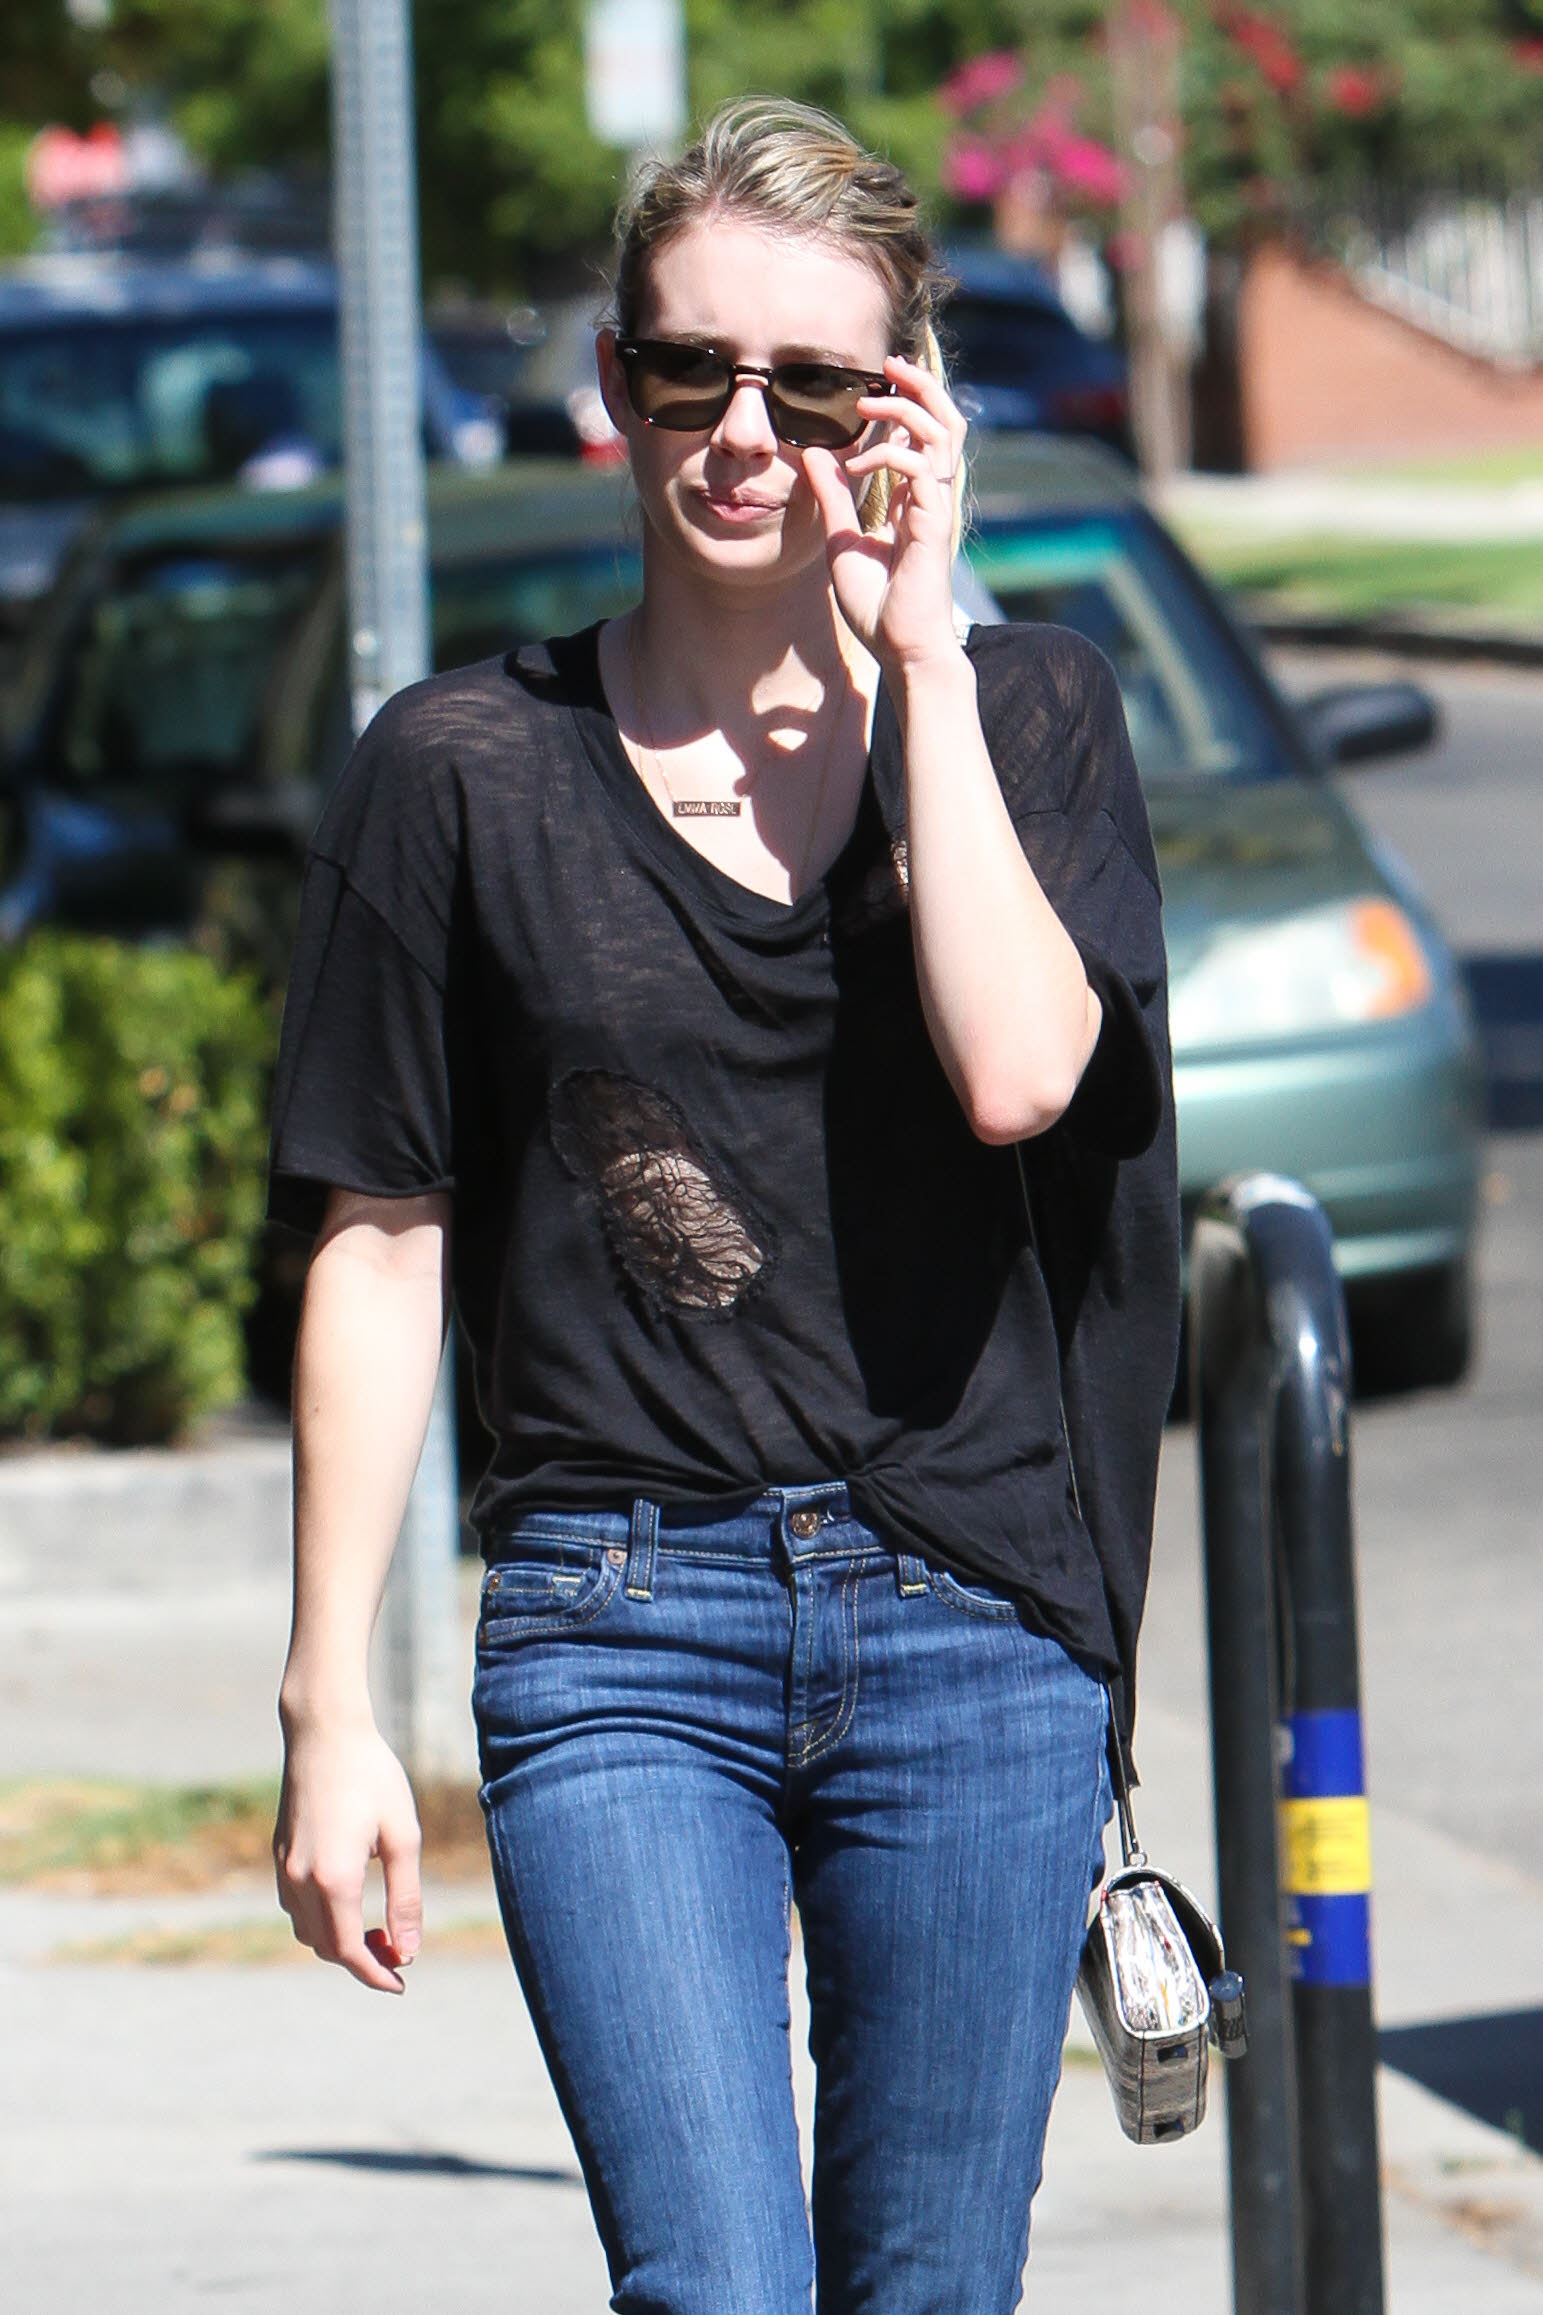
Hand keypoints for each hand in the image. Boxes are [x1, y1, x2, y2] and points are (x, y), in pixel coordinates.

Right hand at [274, 1716, 422, 1992]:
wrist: (324, 1731)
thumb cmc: (372, 1777)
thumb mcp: (402, 1836)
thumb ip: (405, 1899)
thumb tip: (409, 1951)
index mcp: (333, 1880)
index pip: (349, 1952)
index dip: (376, 1975)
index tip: (401, 1984)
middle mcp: (299, 1881)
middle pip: (326, 1948)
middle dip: (362, 1960)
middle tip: (399, 1953)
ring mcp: (283, 1868)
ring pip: (307, 1930)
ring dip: (339, 1941)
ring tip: (378, 1930)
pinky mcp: (279, 1853)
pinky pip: (296, 1906)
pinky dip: (321, 1918)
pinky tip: (350, 1901)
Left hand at [801, 354, 967, 676]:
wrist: (901, 649)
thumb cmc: (878, 606)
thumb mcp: (842, 541)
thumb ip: (833, 497)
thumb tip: (815, 454)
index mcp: (915, 499)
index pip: (923, 435)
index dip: (906, 403)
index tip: (875, 387)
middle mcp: (931, 497)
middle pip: (946, 422)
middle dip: (921, 386)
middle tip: (890, 365)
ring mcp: (936, 507)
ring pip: (943, 434)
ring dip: (907, 409)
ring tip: (870, 405)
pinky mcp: (933, 523)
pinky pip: (922, 469)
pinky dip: (891, 456)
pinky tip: (859, 470)